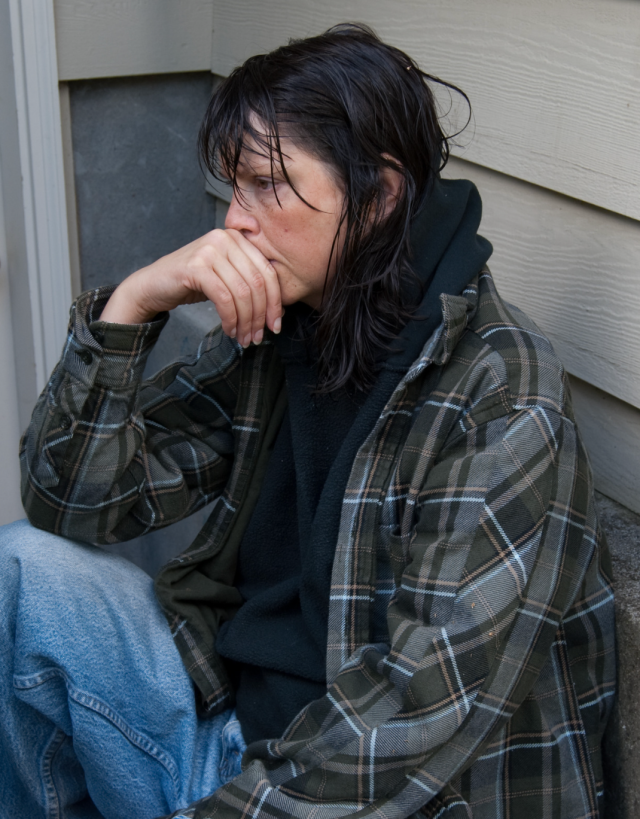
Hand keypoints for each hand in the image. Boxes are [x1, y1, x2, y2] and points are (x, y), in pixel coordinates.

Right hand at [99, 229, 282, 345]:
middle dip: (260, 316)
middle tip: (258, 338)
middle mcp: (225, 239)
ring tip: (243, 338)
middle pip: (258, 284)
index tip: (275, 326)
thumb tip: (279, 309)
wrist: (153, 285)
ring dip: (246, 322)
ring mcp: (210, 250)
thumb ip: (250, 283)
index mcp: (238, 238)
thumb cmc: (193, 283)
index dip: (275, 303)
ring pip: (242, 293)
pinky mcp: (196, 266)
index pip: (268, 272)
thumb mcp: (227, 277)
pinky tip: (229, 329)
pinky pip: (224, 298)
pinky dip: (230, 319)